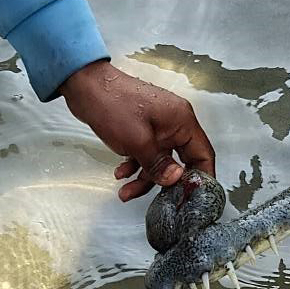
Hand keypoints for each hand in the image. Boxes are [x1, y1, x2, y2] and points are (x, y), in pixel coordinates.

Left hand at [59, 61, 215, 201]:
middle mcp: (174, 123)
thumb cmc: (112, 103)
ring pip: (160, 161)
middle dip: (167, 182)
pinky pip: (146, 154)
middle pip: (181, 161)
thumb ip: (158, 164)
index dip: (202, 179)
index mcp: (182, 121)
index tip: (194, 198)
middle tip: (160, 202)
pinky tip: (120, 174)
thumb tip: (175, 180)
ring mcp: (158, 127)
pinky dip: (135, 165)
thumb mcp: (137, 141)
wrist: (85, 86)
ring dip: (144, 178)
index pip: (203, 155)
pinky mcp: (142, 130)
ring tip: (126, 192)